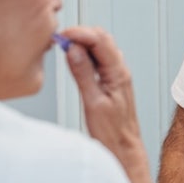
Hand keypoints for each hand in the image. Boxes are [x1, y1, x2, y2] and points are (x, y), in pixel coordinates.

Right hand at [58, 26, 143, 158]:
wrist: (124, 148)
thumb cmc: (112, 132)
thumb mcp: (93, 103)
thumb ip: (83, 74)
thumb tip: (73, 50)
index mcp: (118, 73)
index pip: (100, 40)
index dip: (79, 33)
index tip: (61, 36)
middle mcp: (120, 70)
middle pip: (102, 39)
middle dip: (80, 34)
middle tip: (59, 39)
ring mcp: (116, 75)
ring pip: (100, 47)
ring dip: (82, 42)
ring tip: (63, 46)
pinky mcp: (111, 81)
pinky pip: (99, 59)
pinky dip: (85, 53)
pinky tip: (74, 59)